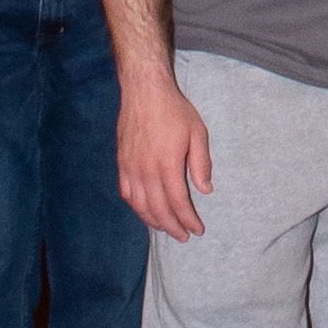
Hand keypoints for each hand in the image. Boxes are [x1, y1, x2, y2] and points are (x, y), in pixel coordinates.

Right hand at [117, 74, 213, 238]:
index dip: (187, 219)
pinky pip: (127, 193)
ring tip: (167, 228)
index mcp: (167, 164)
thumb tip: (205, 190)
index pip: (177, 202)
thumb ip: (201, 163)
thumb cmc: (174, 111)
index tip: (197, 230)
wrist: (144, 92)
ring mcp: (131, 168)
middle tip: (184, 236)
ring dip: (154, 221)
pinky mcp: (122, 163)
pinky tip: (145, 211)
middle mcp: (146, 170)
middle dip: (172, 226)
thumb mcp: (197, 133)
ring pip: (140, 205)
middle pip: (158, 209)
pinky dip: (137, 207)